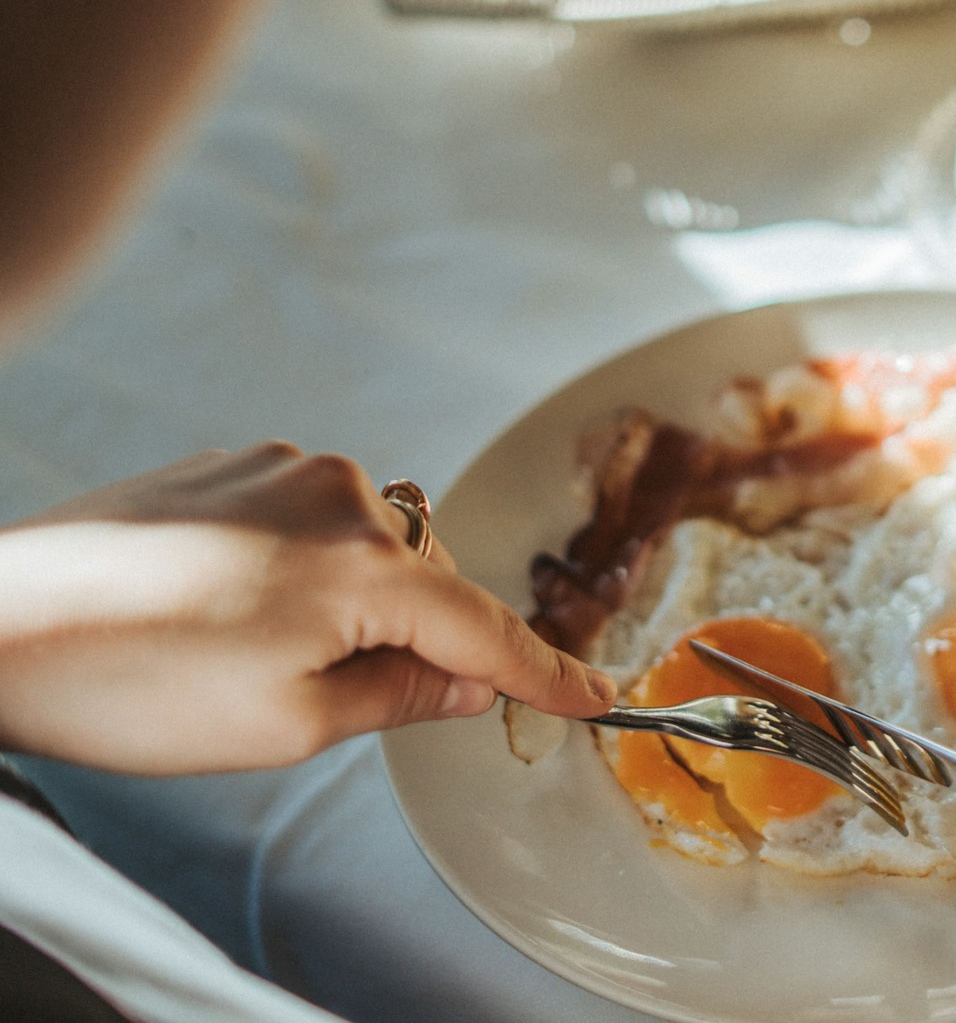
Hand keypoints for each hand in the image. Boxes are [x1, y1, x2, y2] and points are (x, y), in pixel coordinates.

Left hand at [0, 442, 615, 772]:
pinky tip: (236, 610)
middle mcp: (339, 494)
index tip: (596, 693)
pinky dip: (310, 567)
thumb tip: (466, 681)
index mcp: (362, 566)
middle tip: (353, 701)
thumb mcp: (285, 724)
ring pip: (373, 547)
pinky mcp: (238, 463)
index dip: (545, 673)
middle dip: (419, 640)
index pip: (486, 629)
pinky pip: (316, 518)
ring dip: (358, 601)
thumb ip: (400, 693)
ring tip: (262, 655)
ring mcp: (285, 467)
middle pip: (430, 581)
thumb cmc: (126, 681)